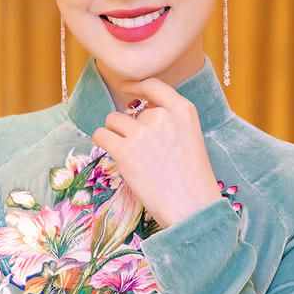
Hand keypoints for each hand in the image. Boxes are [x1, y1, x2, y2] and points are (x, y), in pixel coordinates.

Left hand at [92, 78, 221, 228]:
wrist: (193, 208)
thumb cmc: (193, 180)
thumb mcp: (190, 139)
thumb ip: (170, 123)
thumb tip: (138, 117)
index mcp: (183, 110)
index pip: (154, 85)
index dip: (135, 84)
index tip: (124, 86)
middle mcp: (162, 116)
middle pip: (130, 111)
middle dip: (130, 129)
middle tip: (143, 154)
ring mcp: (142, 133)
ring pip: (112, 121)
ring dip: (115, 135)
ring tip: (129, 156)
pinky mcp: (125, 151)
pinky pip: (101, 135)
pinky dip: (102, 142)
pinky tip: (111, 154)